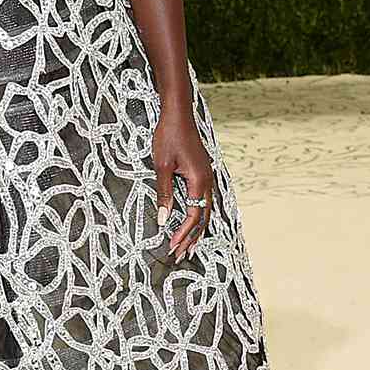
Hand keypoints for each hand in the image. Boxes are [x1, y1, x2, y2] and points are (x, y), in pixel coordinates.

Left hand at [152, 102, 214, 259]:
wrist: (178, 114)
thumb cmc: (169, 137)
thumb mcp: (161, 167)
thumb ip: (164, 194)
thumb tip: (164, 219)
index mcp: (199, 182)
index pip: (194, 216)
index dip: (183, 234)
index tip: (172, 247)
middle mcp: (208, 182)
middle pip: (203, 218)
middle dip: (191, 238)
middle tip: (181, 256)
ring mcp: (207, 177)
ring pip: (205, 210)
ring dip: (196, 229)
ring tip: (187, 246)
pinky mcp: (203, 173)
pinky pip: (204, 201)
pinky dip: (198, 215)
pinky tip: (192, 222)